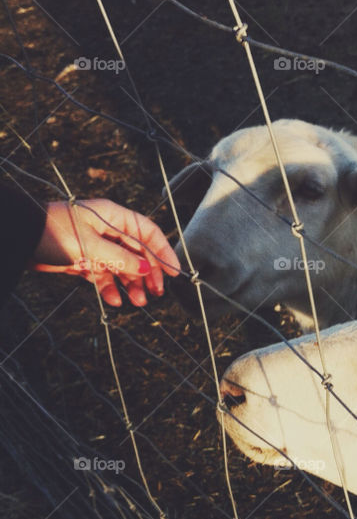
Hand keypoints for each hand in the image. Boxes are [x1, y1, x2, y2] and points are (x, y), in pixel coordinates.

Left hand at [32, 199, 178, 306]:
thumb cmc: (54, 232)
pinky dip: (109, 288)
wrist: (20, 238)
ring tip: (137, 302)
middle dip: (148, 274)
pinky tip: (114, 301)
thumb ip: (122, 259)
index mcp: (113, 217)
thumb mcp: (91, 246)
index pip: (148, 233)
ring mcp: (96, 245)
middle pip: (138, 253)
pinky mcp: (84, 259)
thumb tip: (148, 270)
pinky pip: (104, 275)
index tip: (174, 272)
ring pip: (122, 267)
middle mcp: (108, 230)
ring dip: (131, 284)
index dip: (164, 252)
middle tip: (156, 293)